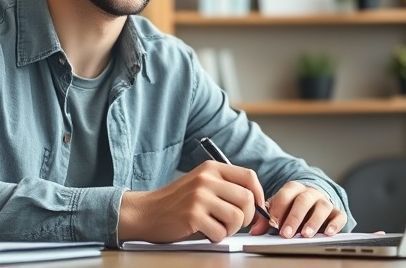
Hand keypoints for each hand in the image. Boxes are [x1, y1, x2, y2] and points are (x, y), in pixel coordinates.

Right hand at [118, 160, 265, 242]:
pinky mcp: (193, 215)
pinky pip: (221, 232)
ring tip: (217, 227)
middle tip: (234, 223)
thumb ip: (225, 186)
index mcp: (211, 169)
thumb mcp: (201, 184)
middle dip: (247, 217)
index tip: (256, 208)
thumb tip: (256, 202)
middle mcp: (206, 179)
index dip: (259, 194)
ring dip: (231, 229)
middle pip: (247, 199)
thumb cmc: (176, 202)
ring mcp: (199, 197)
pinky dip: (216, 237)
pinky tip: (204, 232)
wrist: (146, 212)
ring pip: (237, 217)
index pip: (249, 177)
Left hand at [249, 181, 346, 237]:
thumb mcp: (279, 208)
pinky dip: (335, 224)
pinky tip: (328, 233)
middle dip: (294, 218)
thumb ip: (266, 219)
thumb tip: (255, 231)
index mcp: (294, 188)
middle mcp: (310, 192)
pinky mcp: (336, 211)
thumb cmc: (293, 205)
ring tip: (306, 235)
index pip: (286, 194)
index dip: (279, 208)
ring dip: (313, 221)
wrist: (314, 198)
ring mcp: (324, 201)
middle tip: (286, 233)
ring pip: (322, 207)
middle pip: (303, 201)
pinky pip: (339, 216)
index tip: (273, 222)